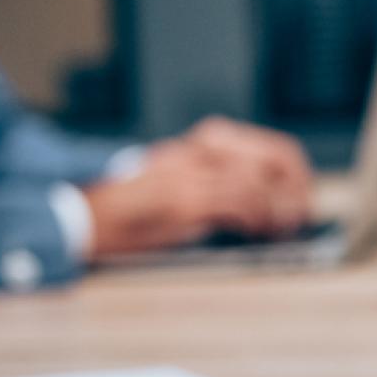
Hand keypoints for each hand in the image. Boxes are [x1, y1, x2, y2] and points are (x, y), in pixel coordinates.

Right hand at [85, 118, 312, 258]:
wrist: (77, 213)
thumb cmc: (124, 209)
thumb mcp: (170, 187)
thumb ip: (206, 186)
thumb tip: (254, 208)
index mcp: (196, 148)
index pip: (261, 146)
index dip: (291, 171)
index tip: (299, 197)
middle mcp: (196, 154)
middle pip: (271, 155)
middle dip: (297, 185)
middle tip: (299, 214)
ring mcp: (190, 176)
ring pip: (257, 179)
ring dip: (278, 207)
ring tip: (279, 228)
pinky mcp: (182, 201)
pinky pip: (235, 203)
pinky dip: (256, 217)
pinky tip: (257, 231)